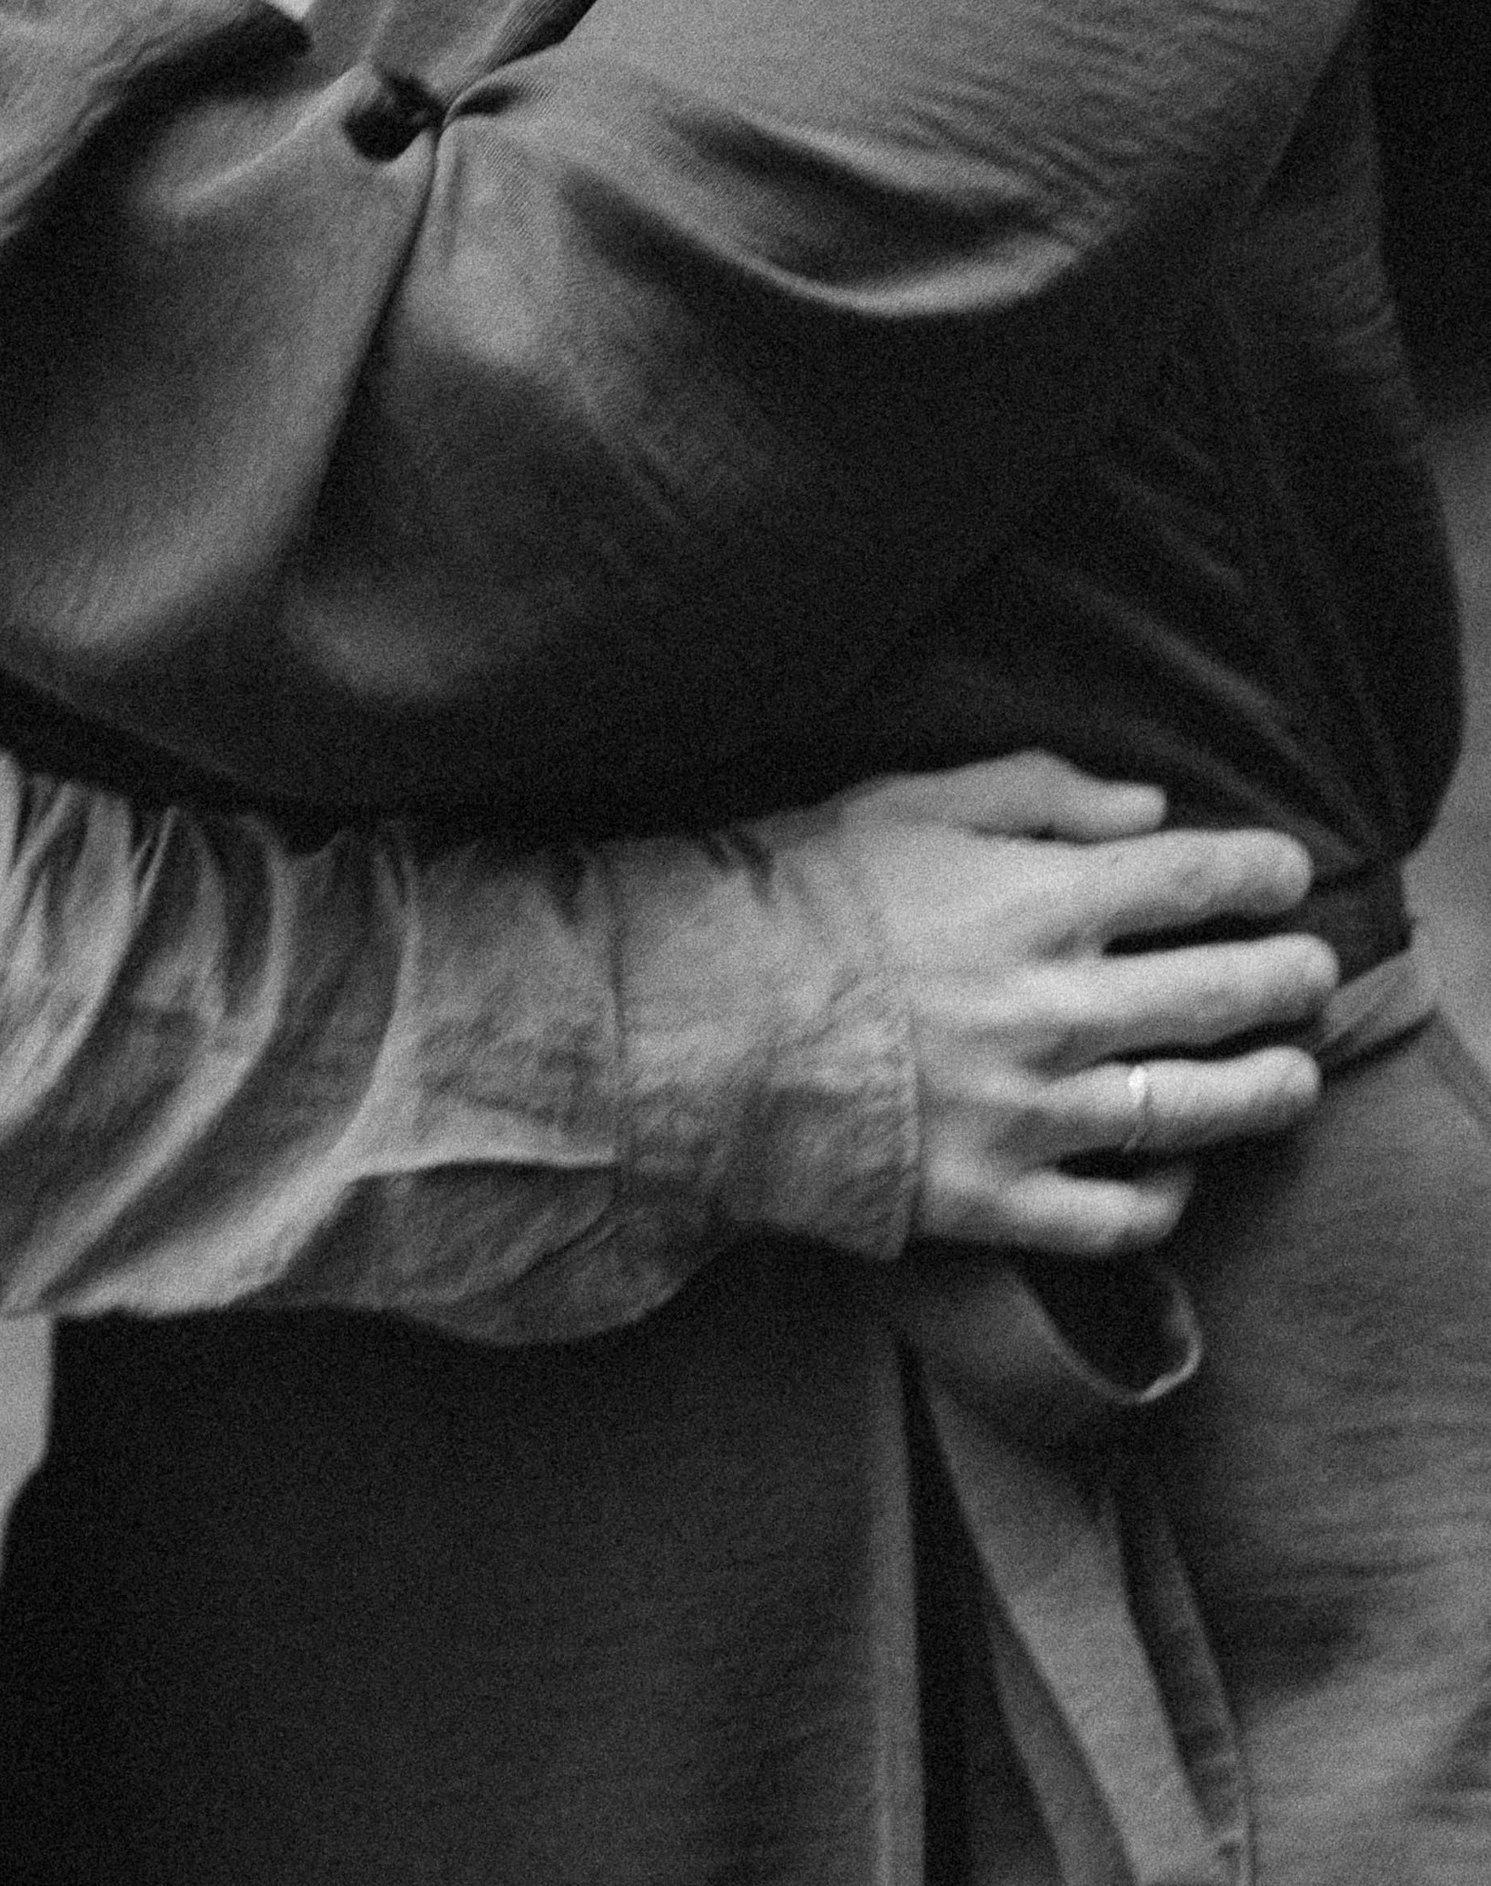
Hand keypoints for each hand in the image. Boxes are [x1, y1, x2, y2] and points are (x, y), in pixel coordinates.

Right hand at [804, 753, 1336, 1259]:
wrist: (697, 1028)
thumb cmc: (793, 899)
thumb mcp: (902, 803)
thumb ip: (1033, 792)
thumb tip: (1146, 812)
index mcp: (1037, 901)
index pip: (1195, 879)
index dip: (1260, 873)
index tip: (1285, 873)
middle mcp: (1058, 1009)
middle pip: (1222, 994)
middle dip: (1288, 979)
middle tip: (1311, 973)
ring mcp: (1035, 1113)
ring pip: (1196, 1111)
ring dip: (1266, 1090)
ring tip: (1293, 1077)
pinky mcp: (999, 1199)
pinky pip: (1120, 1217)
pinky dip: (1166, 1197)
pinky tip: (1179, 1173)